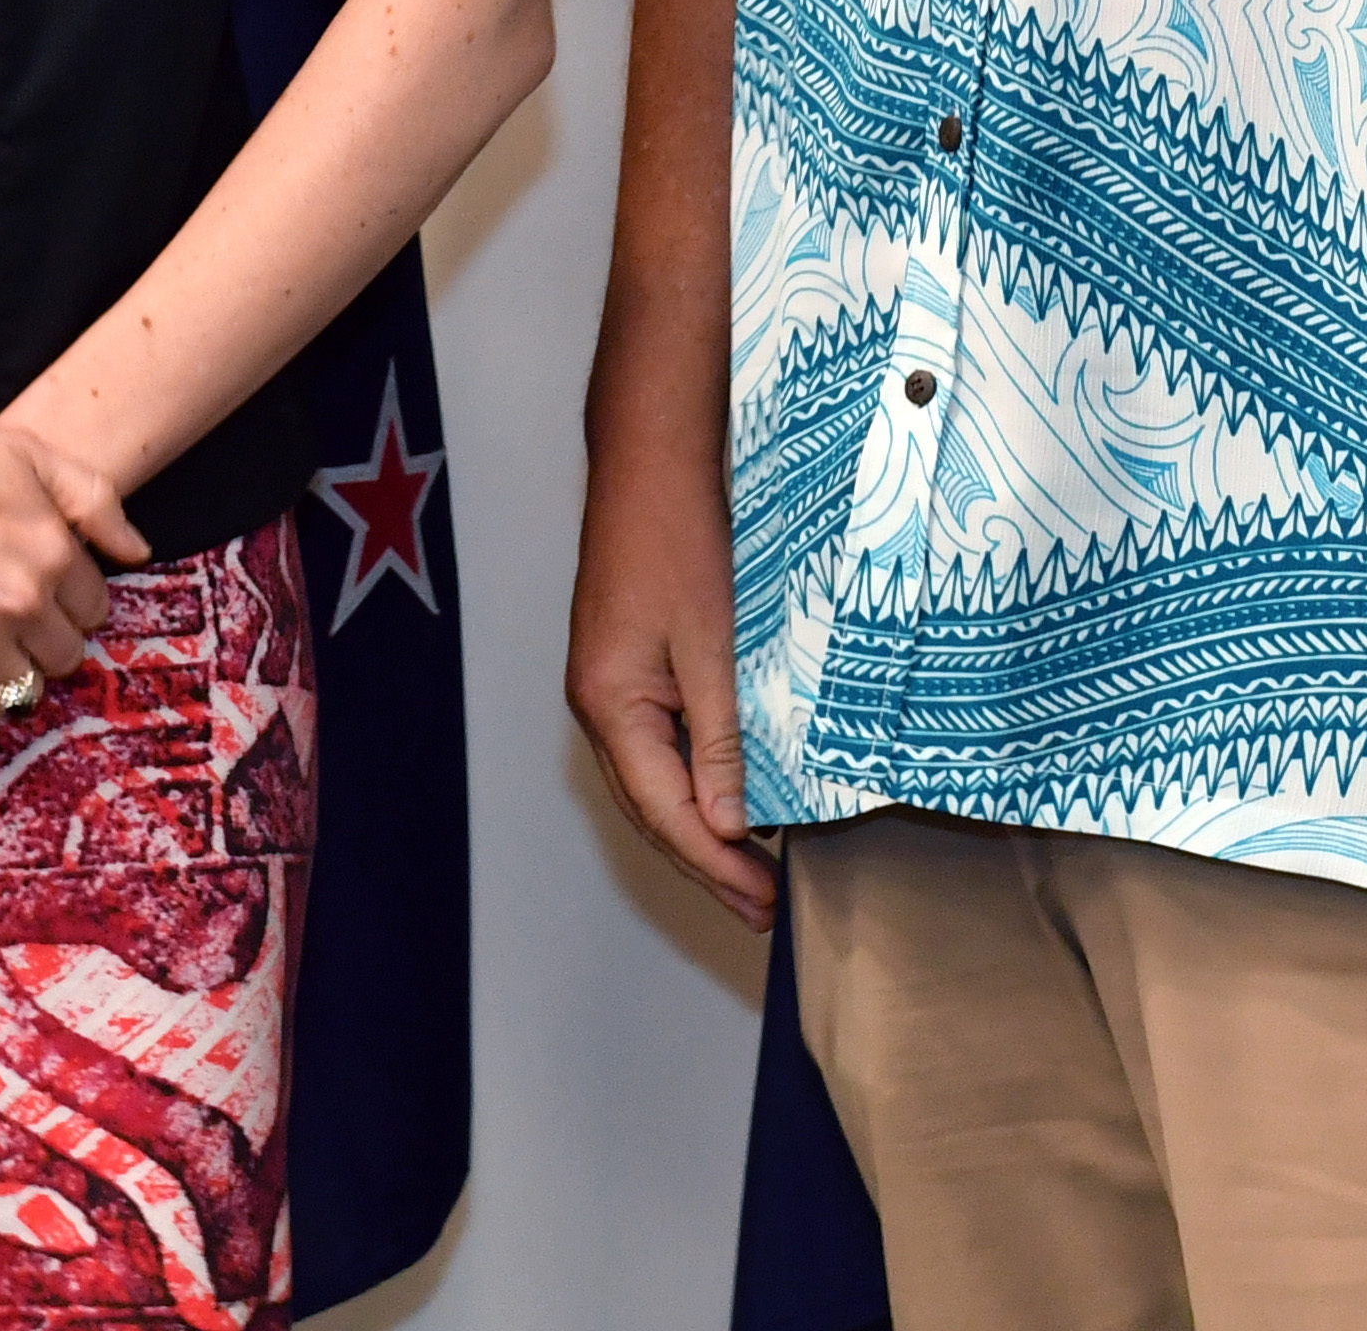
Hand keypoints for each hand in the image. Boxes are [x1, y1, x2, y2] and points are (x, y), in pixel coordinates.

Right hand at [0, 410, 139, 784]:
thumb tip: (138, 552)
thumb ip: (94, 498)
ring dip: (8, 678)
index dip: (69, 603)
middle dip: (43, 643)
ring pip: (23, 692)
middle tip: (9, 627)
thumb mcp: (27, 452)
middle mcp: (23, 600)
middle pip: (64, 656)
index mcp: (55, 549)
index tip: (40, 595)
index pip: (95, 609)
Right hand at [565, 410, 774, 928]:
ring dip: (705, 829)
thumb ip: (720, 735)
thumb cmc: (678, 537)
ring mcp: (613, 684)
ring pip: (657, 781)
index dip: (717, 865)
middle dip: (709, 863)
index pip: (666, 813)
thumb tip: (727, 822)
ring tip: (754, 872)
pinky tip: (737, 794)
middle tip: (762, 909)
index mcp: (610, 705)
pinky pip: (664, 745)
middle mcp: (601, 704)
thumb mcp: (711, 642)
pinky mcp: (632, 664)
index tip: (764, 903)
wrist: (652, 457)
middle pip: (654, 809)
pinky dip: (700, 781)